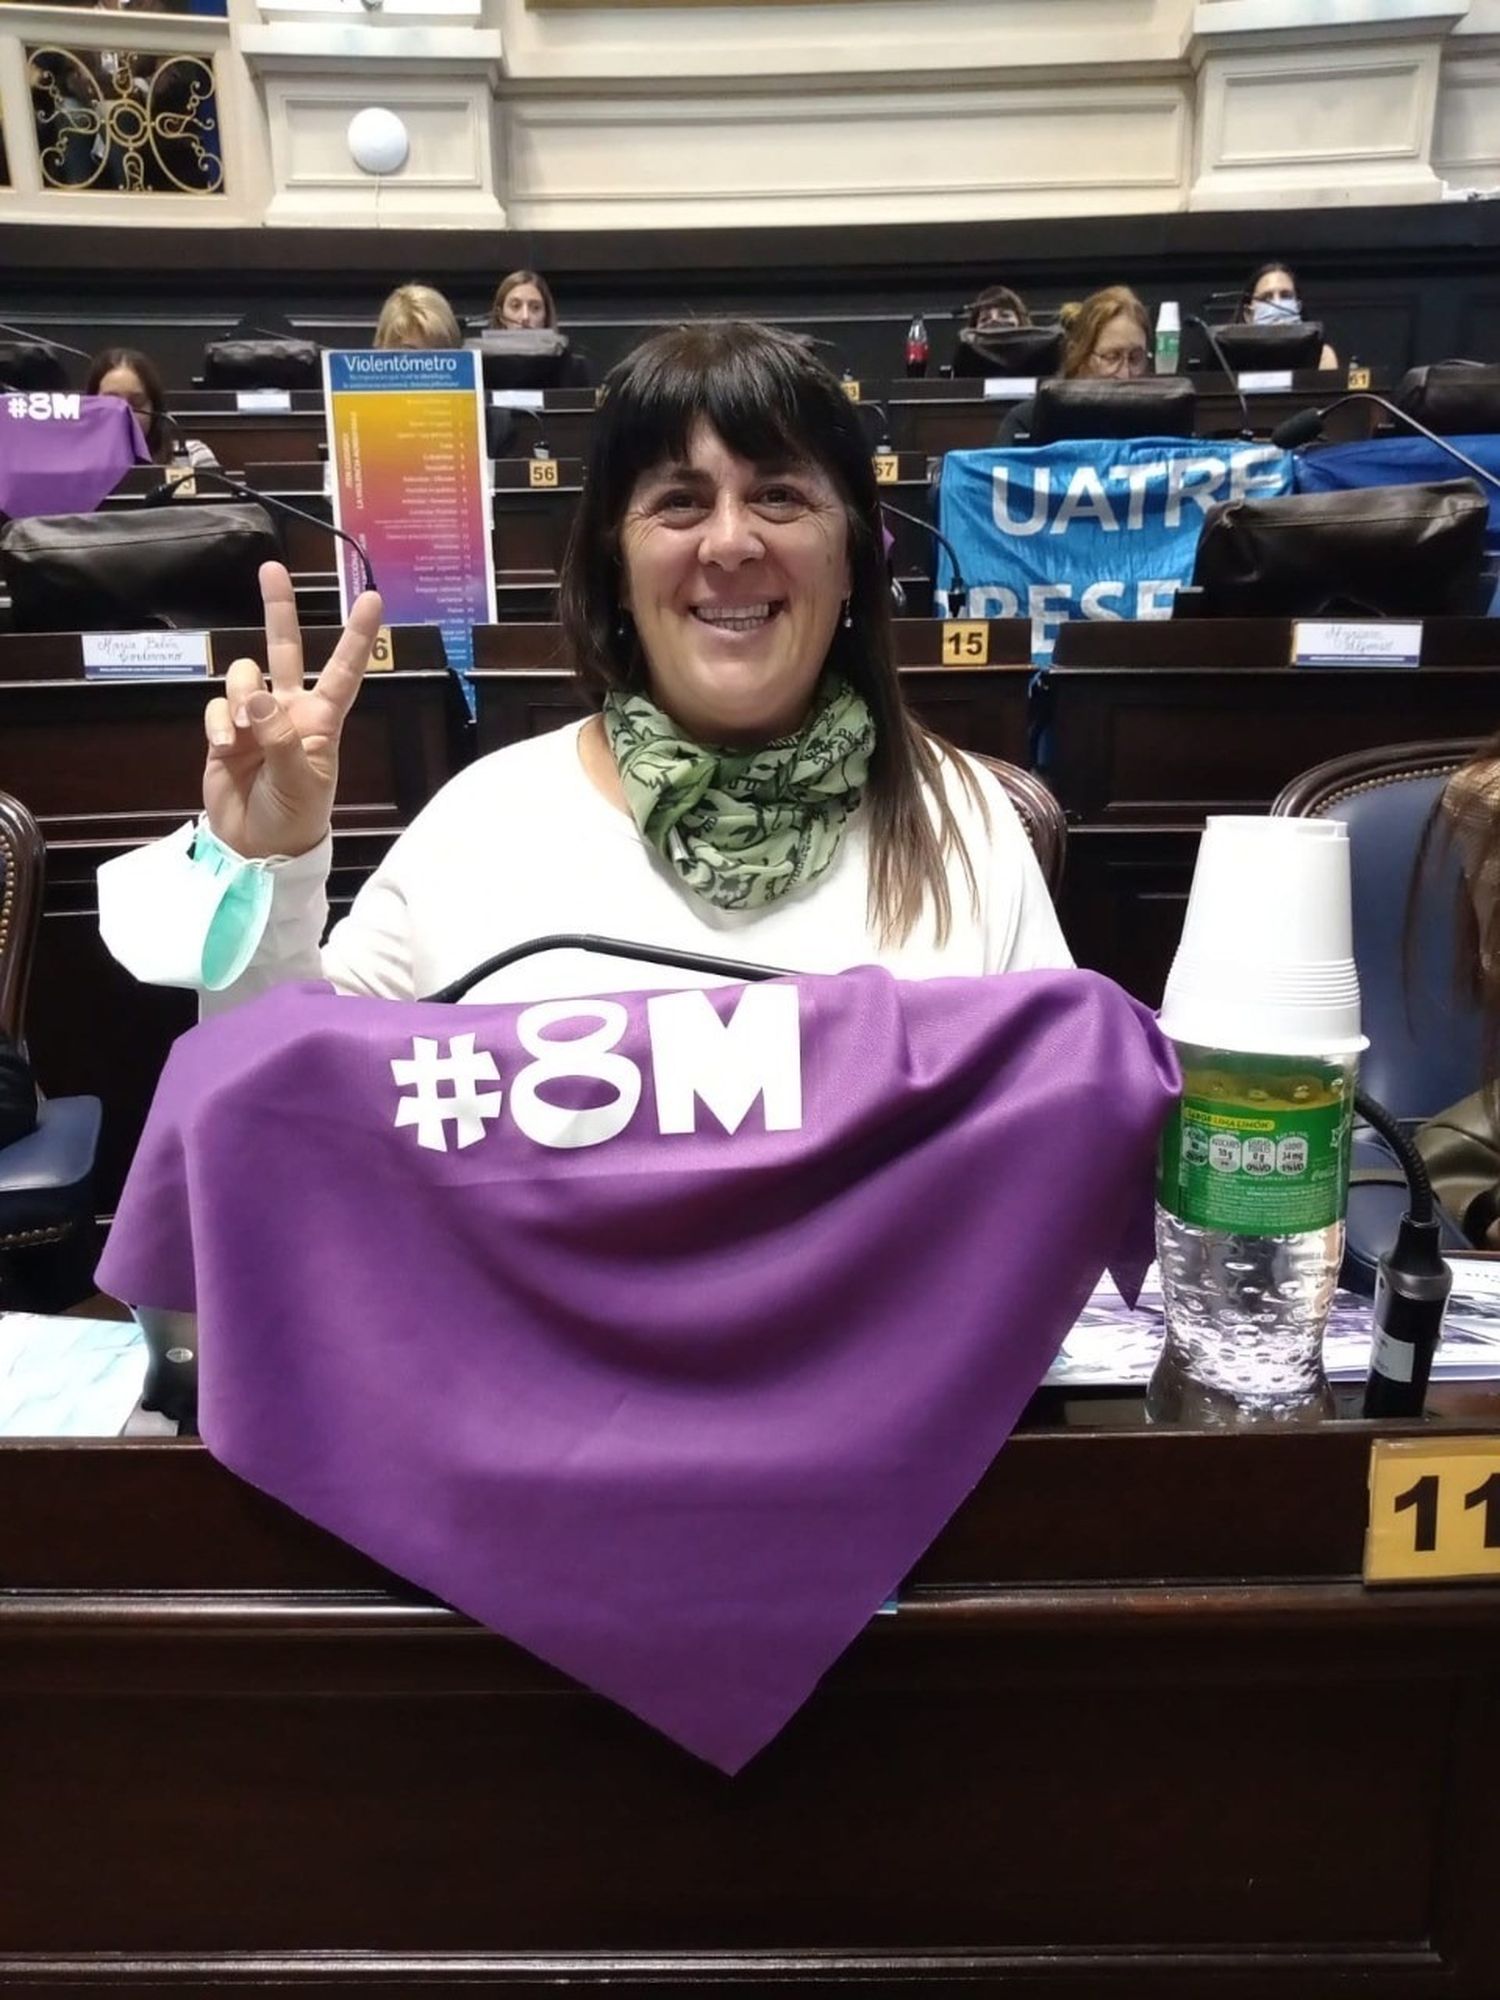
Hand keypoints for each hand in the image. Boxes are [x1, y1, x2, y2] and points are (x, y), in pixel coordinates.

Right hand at [203, 562, 382, 860]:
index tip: (372, 598)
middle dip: (278, 608)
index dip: (356, 636)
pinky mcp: (224, 730)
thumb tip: (258, 699)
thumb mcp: (299, 783)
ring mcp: (255, 718)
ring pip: (243, 675)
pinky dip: (217, 722)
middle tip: (272, 568)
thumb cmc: (294, 816)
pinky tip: (225, 746)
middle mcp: (289, 710)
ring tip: (243, 734)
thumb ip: (282, 739)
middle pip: (284, 648)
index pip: (343, 671)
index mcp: (321, 720)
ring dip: (240, 696)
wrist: (256, 847)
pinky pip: (216, 706)